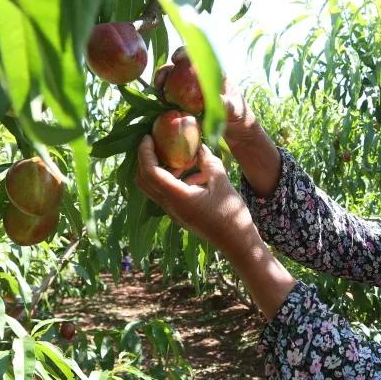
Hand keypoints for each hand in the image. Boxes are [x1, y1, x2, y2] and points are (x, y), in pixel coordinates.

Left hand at [133, 135, 257, 256]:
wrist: (236, 242)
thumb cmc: (231, 214)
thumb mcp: (222, 182)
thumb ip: (208, 162)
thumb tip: (199, 146)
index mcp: (178, 197)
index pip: (150, 172)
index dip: (145, 153)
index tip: (148, 136)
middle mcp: (170, 206)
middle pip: (144, 180)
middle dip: (145, 159)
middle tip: (155, 143)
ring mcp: (173, 212)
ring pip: (154, 187)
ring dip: (160, 169)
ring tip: (180, 157)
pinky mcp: (179, 214)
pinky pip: (167, 193)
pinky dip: (172, 179)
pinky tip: (194, 174)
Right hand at [153, 47, 256, 143]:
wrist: (235, 128)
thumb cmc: (238, 114)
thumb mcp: (234, 109)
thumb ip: (225, 104)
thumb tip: (214, 100)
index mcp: (211, 70)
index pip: (194, 55)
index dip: (183, 53)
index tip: (176, 59)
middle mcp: (196, 76)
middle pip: (176, 67)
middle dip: (165, 71)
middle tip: (160, 82)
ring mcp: (188, 89)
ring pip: (169, 81)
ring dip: (161, 84)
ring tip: (159, 95)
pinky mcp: (183, 102)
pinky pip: (170, 97)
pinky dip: (163, 98)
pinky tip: (161, 104)